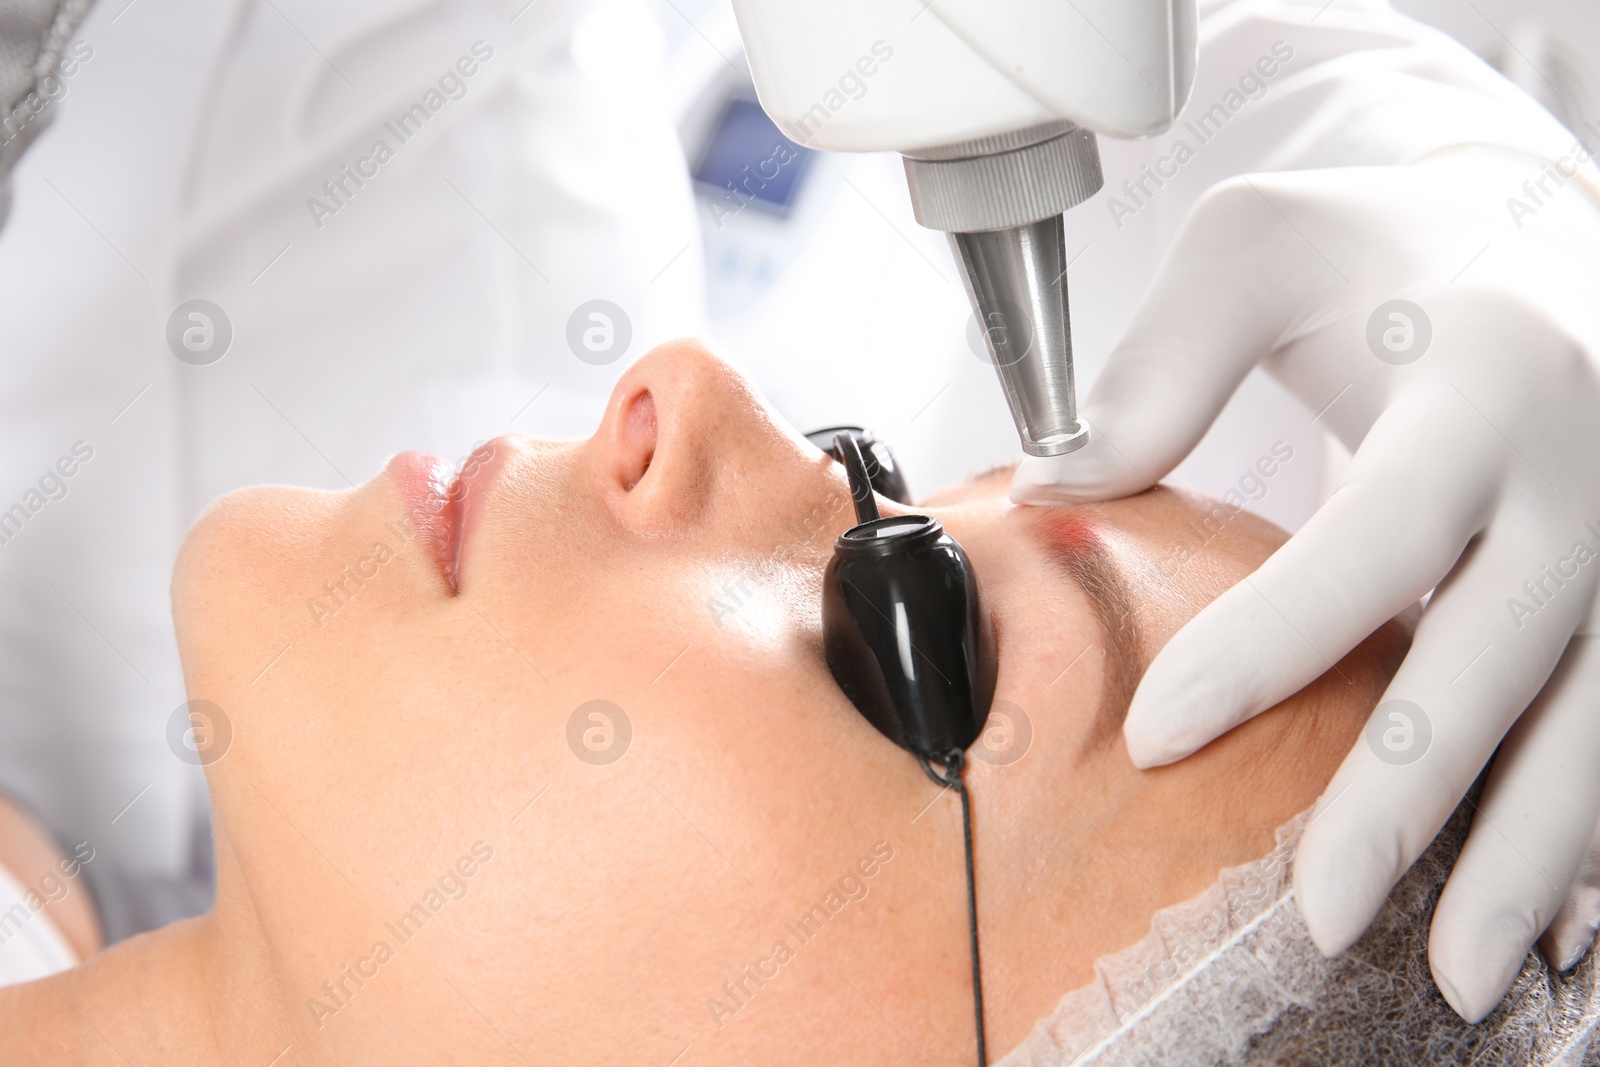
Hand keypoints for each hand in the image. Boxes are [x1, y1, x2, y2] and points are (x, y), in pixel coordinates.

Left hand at [1013, 148, 1599, 1020]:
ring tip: (1460, 975)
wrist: (1548, 236)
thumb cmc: (1394, 247)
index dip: (1269, 645)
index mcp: (1483, 386)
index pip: (1373, 538)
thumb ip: (1161, 364)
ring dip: (1534, 857)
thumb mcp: (1263, 246)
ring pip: (1597, 720)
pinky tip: (1562, 931)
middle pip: (1500, 657)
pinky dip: (1598, 835)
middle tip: (1321, 913)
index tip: (1156, 738)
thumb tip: (1054, 488)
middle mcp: (1583, 472)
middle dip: (1411, 797)